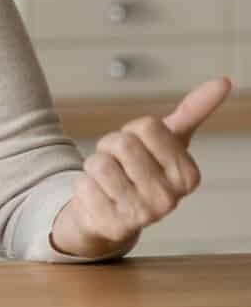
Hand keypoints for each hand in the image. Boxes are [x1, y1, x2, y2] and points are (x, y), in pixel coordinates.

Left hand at [51, 77, 232, 257]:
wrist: (111, 213)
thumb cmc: (141, 171)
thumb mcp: (168, 142)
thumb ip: (193, 112)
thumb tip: (223, 81)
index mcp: (188, 175)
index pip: (147, 126)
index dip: (133, 131)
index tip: (139, 148)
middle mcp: (169, 199)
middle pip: (121, 143)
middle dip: (110, 147)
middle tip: (119, 165)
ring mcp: (140, 215)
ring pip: (98, 163)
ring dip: (94, 166)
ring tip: (108, 182)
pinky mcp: (110, 225)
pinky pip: (82, 185)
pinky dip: (83, 186)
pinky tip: (98, 200)